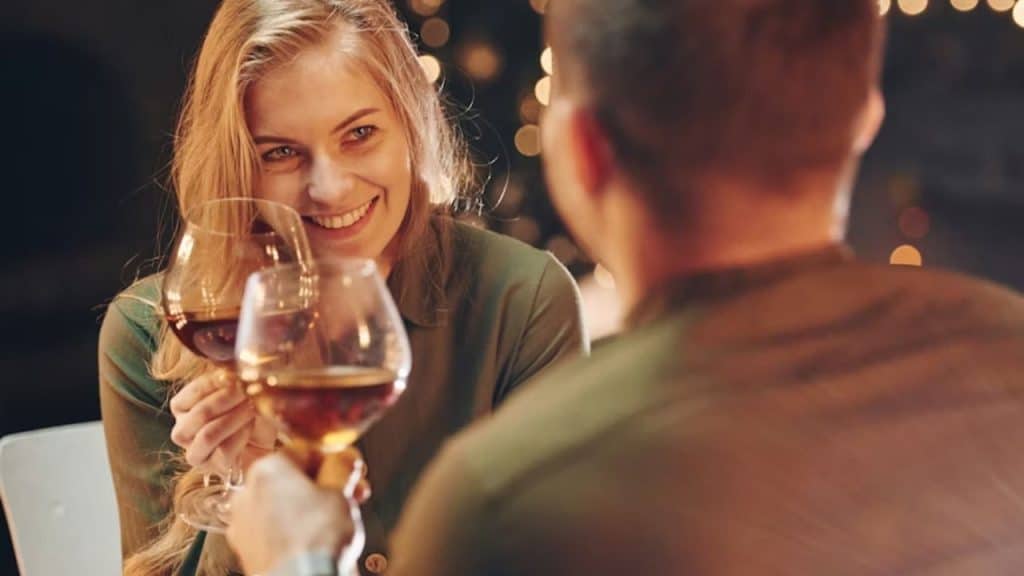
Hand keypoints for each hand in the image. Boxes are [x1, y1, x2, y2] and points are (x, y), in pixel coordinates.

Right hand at [169, 370, 276, 474]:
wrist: (266, 443)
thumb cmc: (250, 414)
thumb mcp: (240, 393)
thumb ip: (230, 383)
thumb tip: (228, 375)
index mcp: (183, 409)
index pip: (188, 395)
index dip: (212, 384)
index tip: (234, 377)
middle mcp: (183, 431)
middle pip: (198, 415)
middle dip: (226, 400)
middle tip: (246, 393)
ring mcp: (196, 452)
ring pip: (207, 435)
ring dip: (234, 419)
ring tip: (251, 408)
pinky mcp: (213, 467)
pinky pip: (223, 451)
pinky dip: (241, 435)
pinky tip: (251, 427)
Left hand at [226, 451, 366, 575]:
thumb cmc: (316, 537)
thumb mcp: (340, 492)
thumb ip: (343, 468)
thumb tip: (345, 458)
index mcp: (268, 469)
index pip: (305, 450)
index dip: (333, 460)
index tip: (349, 469)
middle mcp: (247, 492)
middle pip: (292, 478)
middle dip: (324, 486)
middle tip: (350, 494)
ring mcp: (243, 523)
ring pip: (283, 504)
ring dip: (309, 507)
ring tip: (337, 520)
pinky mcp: (245, 550)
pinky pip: (274, 529)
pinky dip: (293, 529)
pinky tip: (315, 538)